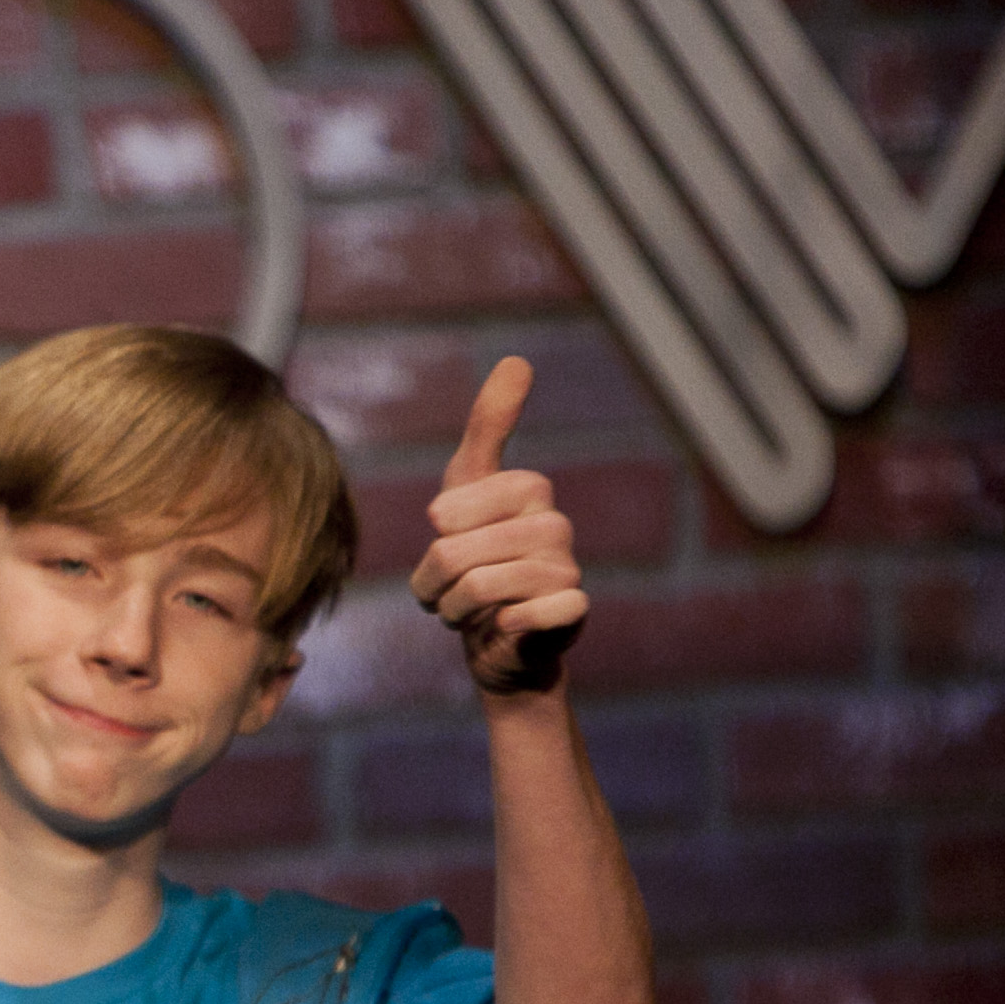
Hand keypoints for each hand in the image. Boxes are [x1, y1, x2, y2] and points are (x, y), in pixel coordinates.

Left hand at [411, 357, 586, 694]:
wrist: (495, 645)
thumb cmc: (474, 562)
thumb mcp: (465, 489)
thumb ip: (486, 428)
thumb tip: (518, 357)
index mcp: (528, 489)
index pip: (449, 512)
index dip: (432, 541)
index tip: (444, 545)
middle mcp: (555, 524)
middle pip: (458, 552)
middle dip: (435, 582)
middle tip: (449, 592)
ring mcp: (567, 569)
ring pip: (482, 587)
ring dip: (456, 610)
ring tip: (467, 612)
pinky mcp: (572, 613)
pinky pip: (533, 614)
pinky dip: (505, 628)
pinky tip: (505, 628)